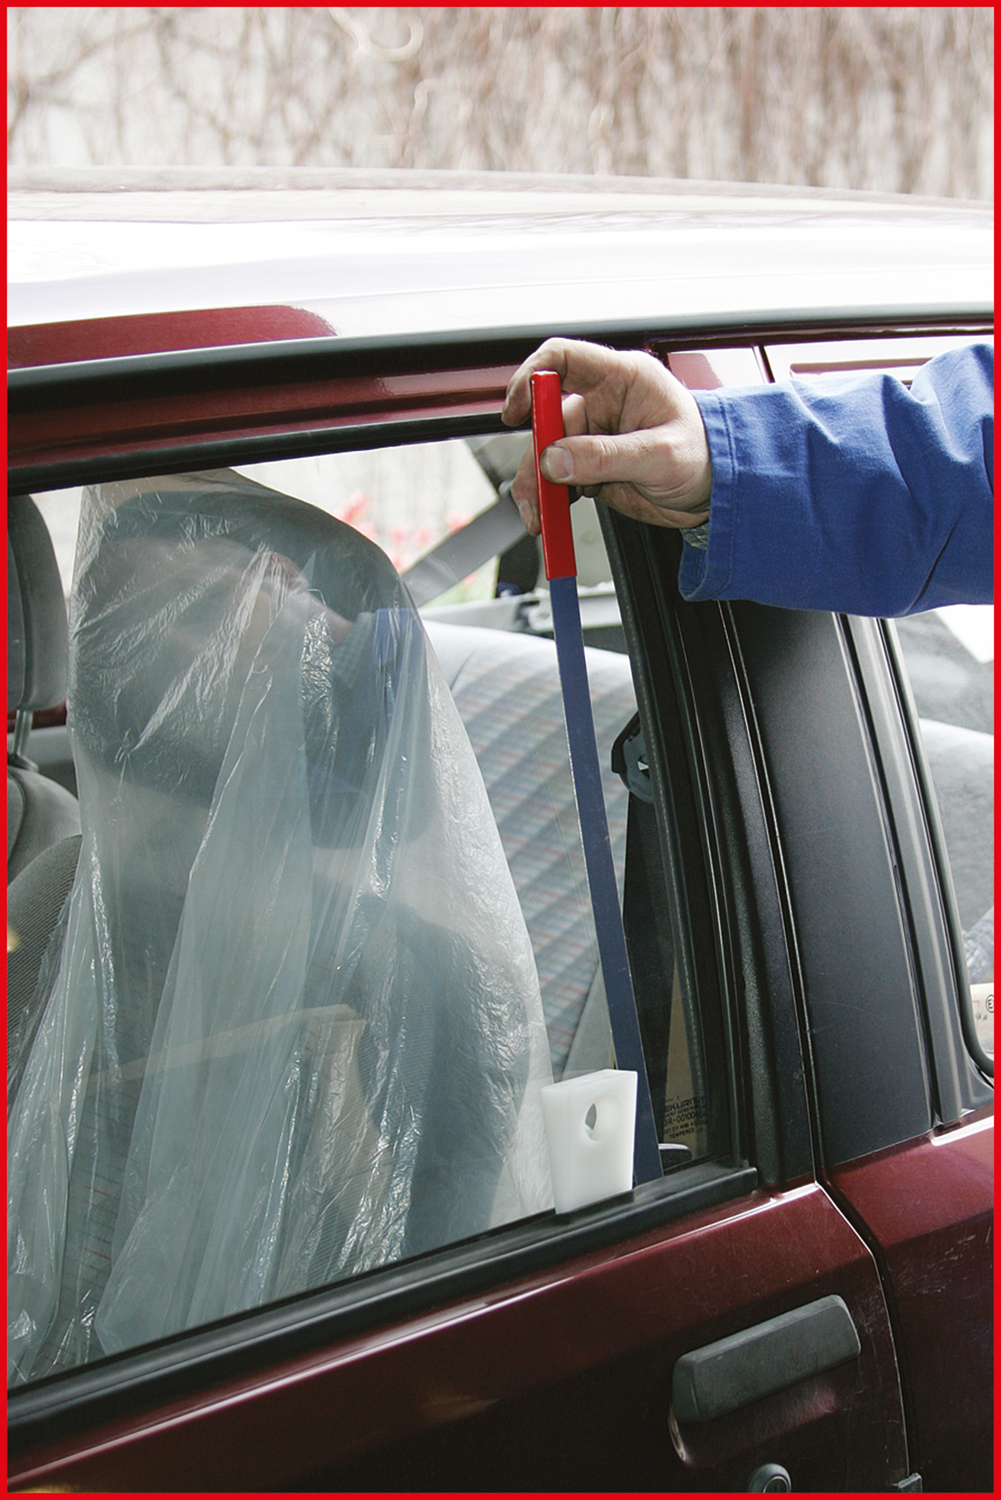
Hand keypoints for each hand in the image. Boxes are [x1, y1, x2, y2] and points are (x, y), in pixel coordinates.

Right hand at [501, 338, 711, 535]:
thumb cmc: (704, 455)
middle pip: (547, 419)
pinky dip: (549, 499)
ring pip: (547, 454)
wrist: (716, 490)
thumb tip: (556, 461)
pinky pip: (557, 477)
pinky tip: (552, 516)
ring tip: (542, 517)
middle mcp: (603, 401)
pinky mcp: (591, 464)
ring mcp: (594, 434)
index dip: (532, 378)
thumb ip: (606, 456)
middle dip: (535, 458)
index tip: (517, 411)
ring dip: (537, 486)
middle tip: (535, 494)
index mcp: (623, 378)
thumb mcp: (659, 456)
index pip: (563, 359)